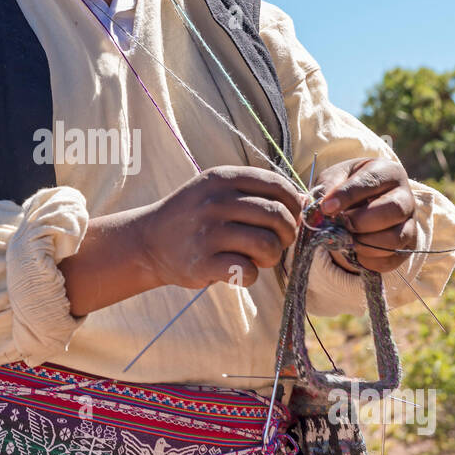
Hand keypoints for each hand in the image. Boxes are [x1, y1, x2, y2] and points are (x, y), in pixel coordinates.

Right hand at [141, 166, 305, 289]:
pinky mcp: (203, 263)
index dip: (294, 205)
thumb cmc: (195, 216)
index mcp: (223, 178)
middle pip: (277, 216)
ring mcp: (208, 233)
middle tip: (277, 242)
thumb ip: (257, 192)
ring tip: (260, 258)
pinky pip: (249, 271)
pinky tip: (241, 271)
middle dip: (286, 234)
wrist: (149, 241)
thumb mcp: (218, 191)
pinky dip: (252, 275)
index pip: (278, 186)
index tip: (290, 218)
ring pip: (268, 245)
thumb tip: (306, 201)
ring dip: (272, 257)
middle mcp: (215, 202)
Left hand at [316, 157, 417, 273]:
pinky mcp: (409, 245)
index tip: (326, 208)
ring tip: (348, 239)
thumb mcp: (333, 179)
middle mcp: (405, 196)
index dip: (347, 195)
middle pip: (393, 209)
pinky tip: (356, 252)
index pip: (371, 181)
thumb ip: (327, 190)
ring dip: (365, 243)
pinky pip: (393, 258)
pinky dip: (370, 260)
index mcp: (387, 172)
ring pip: (396, 238)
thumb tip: (321, 210)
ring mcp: (410, 222)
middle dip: (361, 221)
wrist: (358, 206)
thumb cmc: (345, 188)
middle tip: (342, 224)